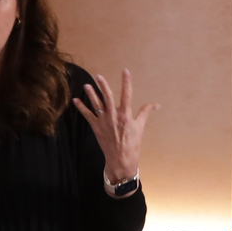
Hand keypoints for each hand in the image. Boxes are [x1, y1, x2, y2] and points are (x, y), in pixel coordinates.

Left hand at [71, 68, 156, 188]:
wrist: (121, 159)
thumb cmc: (132, 144)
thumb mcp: (140, 127)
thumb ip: (145, 112)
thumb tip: (156, 104)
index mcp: (126, 115)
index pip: (127, 94)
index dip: (126, 82)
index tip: (125, 71)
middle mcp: (114, 117)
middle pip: (108, 97)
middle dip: (103, 86)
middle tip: (98, 76)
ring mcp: (104, 122)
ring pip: (96, 105)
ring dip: (91, 94)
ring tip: (86, 85)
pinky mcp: (96, 128)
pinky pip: (87, 115)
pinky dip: (81, 107)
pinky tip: (76, 100)